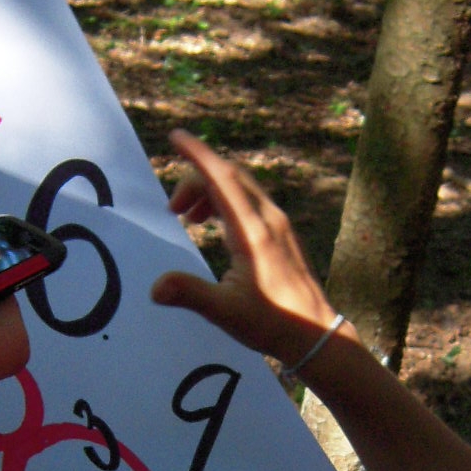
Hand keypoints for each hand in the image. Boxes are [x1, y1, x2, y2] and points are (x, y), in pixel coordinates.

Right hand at [151, 130, 341, 362]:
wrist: (314, 334)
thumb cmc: (272, 323)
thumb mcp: (225, 312)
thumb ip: (189, 294)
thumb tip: (156, 287)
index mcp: (253, 232)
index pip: (222, 178)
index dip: (197, 155)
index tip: (177, 137)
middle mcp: (269, 219)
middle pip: (229, 176)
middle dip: (196, 179)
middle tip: (173, 207)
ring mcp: (279, 224)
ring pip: (241, 187)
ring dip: (210, 191)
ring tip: (188, 218)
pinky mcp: (282, 233)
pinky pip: (250, 200)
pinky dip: (226, 201)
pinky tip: (215, 224)